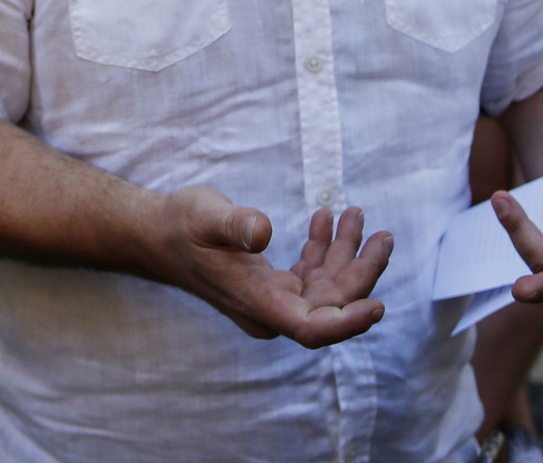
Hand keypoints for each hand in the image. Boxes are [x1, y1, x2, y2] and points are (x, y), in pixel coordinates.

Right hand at [149, 186, 392, 347]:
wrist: (160, 236)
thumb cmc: (180, 226)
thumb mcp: (206, 215)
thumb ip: (235, 225)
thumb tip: (264, 231)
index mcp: (258, 302)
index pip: (312, 327)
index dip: (347, 323)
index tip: (377, 306)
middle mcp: (271, 310)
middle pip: (331, 305)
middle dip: (362, 271)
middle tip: (383, 235)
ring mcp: (274, 300)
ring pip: (327, 289)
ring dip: (347, 255)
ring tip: (357, 215)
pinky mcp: (274, 287)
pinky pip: (312, 276)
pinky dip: (325, 250)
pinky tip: (324, 221)